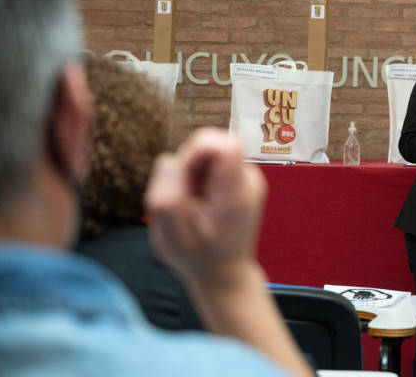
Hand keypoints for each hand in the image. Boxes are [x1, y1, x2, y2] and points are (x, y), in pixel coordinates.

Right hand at [145, 128, 266, 287]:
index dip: (193, 152)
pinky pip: (209, 161)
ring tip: (191, 205)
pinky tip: (197, 202)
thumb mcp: (172, 239)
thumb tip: (169, 161)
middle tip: (184, 201)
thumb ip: (167, 200)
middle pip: (208, 143)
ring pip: (206, 150)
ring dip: (188, 173)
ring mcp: (247, 174)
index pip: (224, 145)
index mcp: (236, 194)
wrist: (224, 271)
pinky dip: (196, 177)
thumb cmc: (197, 258)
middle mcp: (248, 178)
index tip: (183, 180)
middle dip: (185, 166)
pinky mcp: (238, 175)